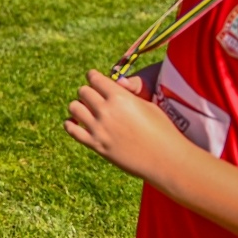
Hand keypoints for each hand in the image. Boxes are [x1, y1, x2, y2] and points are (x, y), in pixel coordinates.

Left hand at [66, 68, 193, 183]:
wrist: (167, 160)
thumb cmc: (162, 130)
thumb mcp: (147, 104)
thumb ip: (126, 95)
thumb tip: (111, 87)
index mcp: (120, 97)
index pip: (94, 78)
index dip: (94, 77)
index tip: (95, 79)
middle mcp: (106, 110)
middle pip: (83, 91)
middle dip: (88, 92)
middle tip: (95, 97)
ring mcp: (99, 128)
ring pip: (74, 107)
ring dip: (79, 106)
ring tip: (86, 109)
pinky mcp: (96, 145)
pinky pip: (71, 129)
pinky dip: (70, 124)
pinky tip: (75, 122)